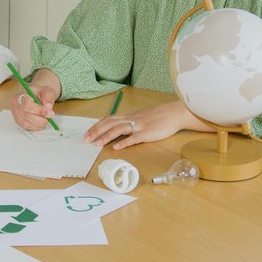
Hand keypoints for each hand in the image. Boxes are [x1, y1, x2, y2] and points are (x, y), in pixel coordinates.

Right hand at [11, 68, 60, 129]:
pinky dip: (36, 127)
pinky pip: (26, 127)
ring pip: (26, 123)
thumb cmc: (40, 93)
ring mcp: (15, 114)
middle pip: (26, 116)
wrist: (35, 95)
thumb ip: (49, 96)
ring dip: (38, 124)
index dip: (39, 111)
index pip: (27, 105)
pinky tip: (41, 122)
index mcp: (21, 95)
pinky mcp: (18, 121)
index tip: (50, 113)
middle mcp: (15, 105)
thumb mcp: (47, 90)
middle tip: (50, 117)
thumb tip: (48, 107)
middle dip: (40, 119)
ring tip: (46, 119)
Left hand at [84, 99, 209, 149]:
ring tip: (96, 144)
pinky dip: (124, 142)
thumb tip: (119, 127)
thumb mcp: (142, 116)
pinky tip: (116, 148)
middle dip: (96, 131)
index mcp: (129, 116)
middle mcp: (131, 119)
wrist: (175, 113)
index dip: (97, 126)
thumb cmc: (159, 116)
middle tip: (86, 140)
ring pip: (119, 129)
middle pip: (110, 124)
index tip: (87, 133)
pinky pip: (134, 138)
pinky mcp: (147, 133)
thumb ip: (130, 121)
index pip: (109, 119)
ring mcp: (139, 126)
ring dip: (106, 137)